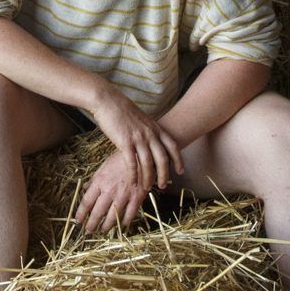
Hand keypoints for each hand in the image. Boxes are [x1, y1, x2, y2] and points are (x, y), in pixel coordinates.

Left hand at [75, 145, 153, 232]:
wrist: (140, 155)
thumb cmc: (120, 159)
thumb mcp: (103, 166)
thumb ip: (94, 180)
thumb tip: (85, 189)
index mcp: (100, 182)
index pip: (87, 202)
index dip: (81, 213)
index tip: (78, 220)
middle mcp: (110, 191)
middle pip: (98, 212)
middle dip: (92, 224)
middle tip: (88, 231)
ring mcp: (123, 196)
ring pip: (113, 217)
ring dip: (106, 226)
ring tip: (103, 231)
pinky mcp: (136, 198)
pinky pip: (129, 215)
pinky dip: (125, 222)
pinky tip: (122, 226)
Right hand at [86, 86, 183, 200]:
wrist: (108, 101)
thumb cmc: (123, 110)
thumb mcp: (142, 119)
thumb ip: (149, 130)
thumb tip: (153, 141)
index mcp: (155, 128)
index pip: (172, 146)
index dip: (178, 160)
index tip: (181, 171)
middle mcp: (150, 134)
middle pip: (163, 158)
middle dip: (164, 174)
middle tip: (163, 186)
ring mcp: (138, 138)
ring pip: (148, 163)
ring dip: (149, 178)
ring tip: (147, 188)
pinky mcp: (125, 142)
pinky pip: (132, 163)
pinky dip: (134, 175)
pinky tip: (132, 183)